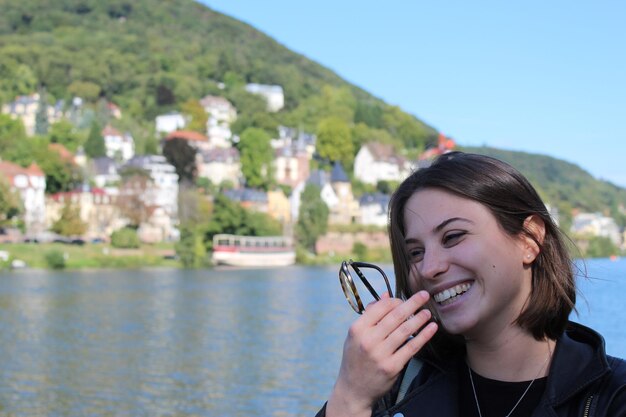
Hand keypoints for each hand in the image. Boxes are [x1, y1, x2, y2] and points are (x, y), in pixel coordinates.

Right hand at [326, 291, 437, 416]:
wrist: (353, 389)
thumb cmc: (355, 358)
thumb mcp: (356, 335)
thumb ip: (370, 315)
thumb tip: (386, 295)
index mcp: (358, 329)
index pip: (380, 307)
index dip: (395, 300)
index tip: (404, 299)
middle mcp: (368, 340)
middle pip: (395, 316)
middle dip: (412, 303)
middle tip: (424, 295)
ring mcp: (380, 354)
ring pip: (405, 330)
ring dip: (420, 319)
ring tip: (428, 312)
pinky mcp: (392, 366)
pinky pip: (412, 347)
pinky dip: (424, 336)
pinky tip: (431, 328)